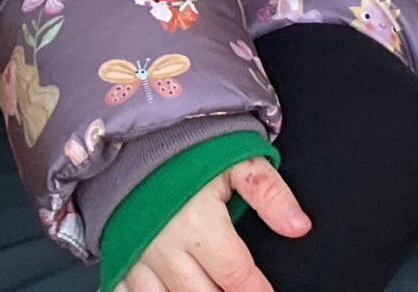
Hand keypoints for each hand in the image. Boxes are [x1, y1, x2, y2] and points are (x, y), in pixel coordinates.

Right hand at [123, 157, 308, 291]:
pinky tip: (172, 291)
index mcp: (198, 222)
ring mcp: (137, 256)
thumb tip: (298, 225)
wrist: (140, 140)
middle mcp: (164, 246)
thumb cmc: (190, 150)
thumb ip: (270, 194)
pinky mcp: (118, 259)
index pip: (234, 272)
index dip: (255, 290)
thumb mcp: (240, 161)